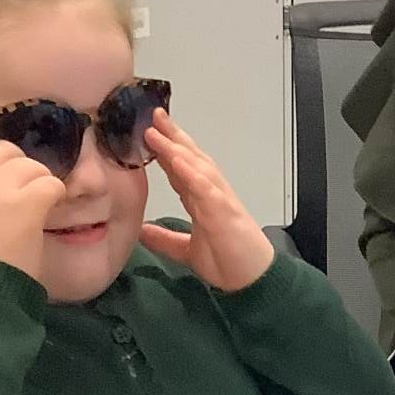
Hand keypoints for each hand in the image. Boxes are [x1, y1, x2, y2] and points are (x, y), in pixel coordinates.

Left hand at [136, 112, 274, 292]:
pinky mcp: (224, 212)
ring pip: (197, 166)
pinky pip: (206, 188)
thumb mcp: (187, 251)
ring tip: (156, 130)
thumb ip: (166, 239)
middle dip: (173, 136)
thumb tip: (142, 231)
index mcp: (203, 201)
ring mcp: (219, 200)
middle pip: (190, 158)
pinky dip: (191, 172)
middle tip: (154, 114)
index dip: (166, 150)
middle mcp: (211, 194)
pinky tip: (177, 159)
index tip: (150, 131)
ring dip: (177, 147)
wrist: (253, 281)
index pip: (182, 169)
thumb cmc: (229, 262)